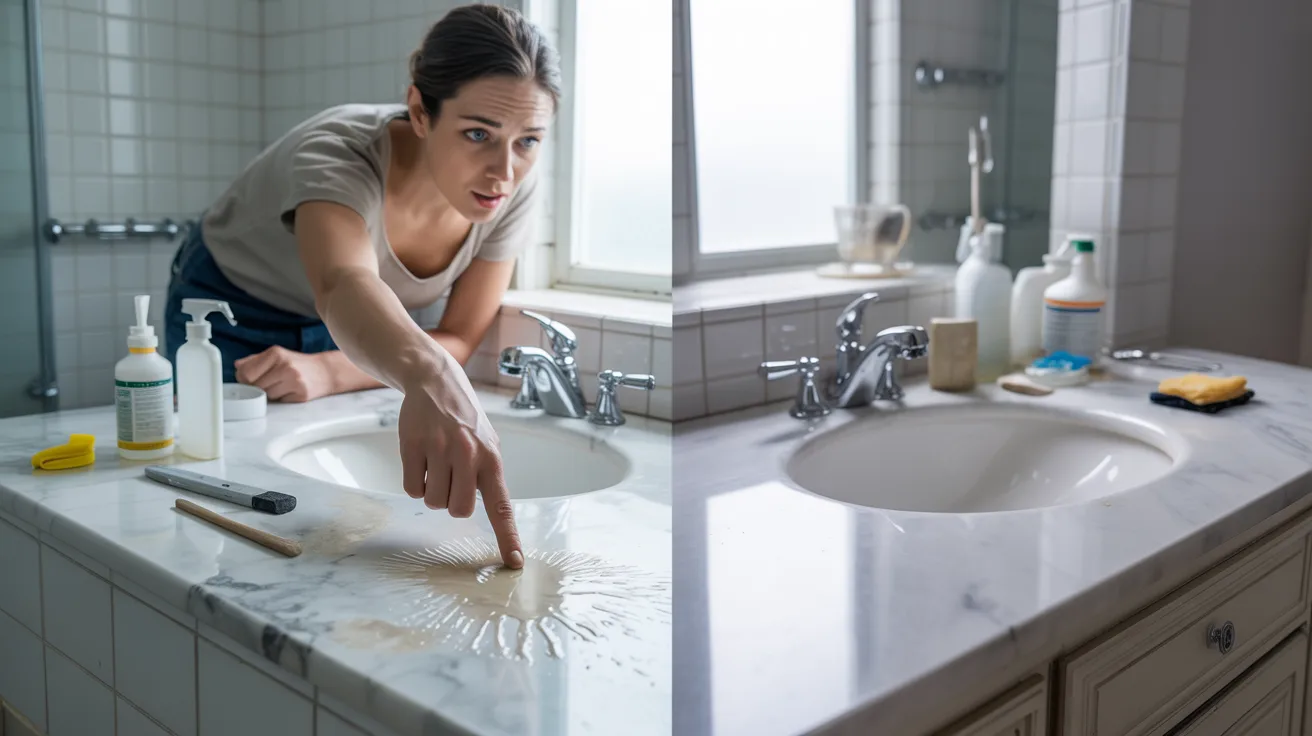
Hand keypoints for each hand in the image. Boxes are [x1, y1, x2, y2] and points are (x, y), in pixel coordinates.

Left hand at [233, 346, 333, 402]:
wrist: (326, 371)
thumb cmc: (298, 363)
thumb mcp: (278, 355)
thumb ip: (255, 360)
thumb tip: (237, 366)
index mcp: (275, 353)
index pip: (246, 372)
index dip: (244, 379)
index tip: (250, 379)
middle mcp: (285, 366)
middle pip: (255, 386)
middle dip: (258, 387)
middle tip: (268, 382)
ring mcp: (294, 381)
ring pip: (267, 395)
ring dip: (271, 393)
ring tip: (282, 385)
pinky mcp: (301, 395)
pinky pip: (280, 401)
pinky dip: (282, 398)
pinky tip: (290, 390)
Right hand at [399, 359, 522, 568]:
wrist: (436, 382)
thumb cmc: (464, 420)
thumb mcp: (486, 444)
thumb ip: (488, 476)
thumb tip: (494, 512)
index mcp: (491, 459)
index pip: (501, 506)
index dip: (507, 537)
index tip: (514, 563)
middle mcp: (468, 456)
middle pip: (459, 511)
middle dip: (452, 503)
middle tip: (451, 479)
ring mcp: (440, 450)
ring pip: (433, 502)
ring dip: (431, 491)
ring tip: (436, 464)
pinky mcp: (414, 446)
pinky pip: (411, 488)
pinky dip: (414, 481)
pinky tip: (421, 459)